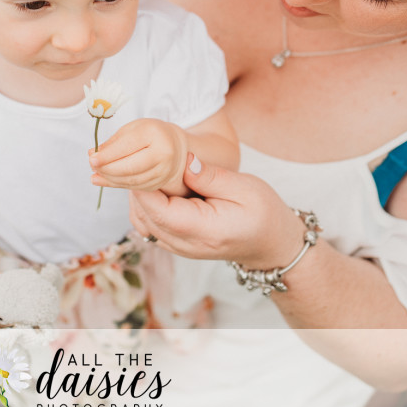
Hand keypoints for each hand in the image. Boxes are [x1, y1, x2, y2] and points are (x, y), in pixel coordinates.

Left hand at [89, 118, 188, 194]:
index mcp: (155, 133)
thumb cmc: (149, 134)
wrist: (175, 145)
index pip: (127, 147)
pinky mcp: (159, 183)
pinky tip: (106, 180)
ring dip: (110, 179)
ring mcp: (164, 171)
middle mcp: (163, 153)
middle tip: (92, 167)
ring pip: (132, 180)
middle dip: (107, 169)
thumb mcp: (131, 129)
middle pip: (130, 167)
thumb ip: (113, 142)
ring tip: (95, 175)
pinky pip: (135, 187)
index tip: (91, 159)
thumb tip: (92, 155)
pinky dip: (118, 184)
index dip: (107, 156)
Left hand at [128, 154, 304, 267]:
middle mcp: (185, 244)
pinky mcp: (178, 244)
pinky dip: (144, 206)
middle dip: (134, 188)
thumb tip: (184, 160)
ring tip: (142, 168)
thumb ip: (211, 176)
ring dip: (137, 197)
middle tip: (135, 158)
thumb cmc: (264, 214)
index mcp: (202, 230)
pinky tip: (152, 185)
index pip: (157, 210)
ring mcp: (180, 248)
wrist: (272, 244)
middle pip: (144, 216)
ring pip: (142, 223)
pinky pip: (149, 226)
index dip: (141, 185)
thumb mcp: (245, 188)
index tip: (136, 160)